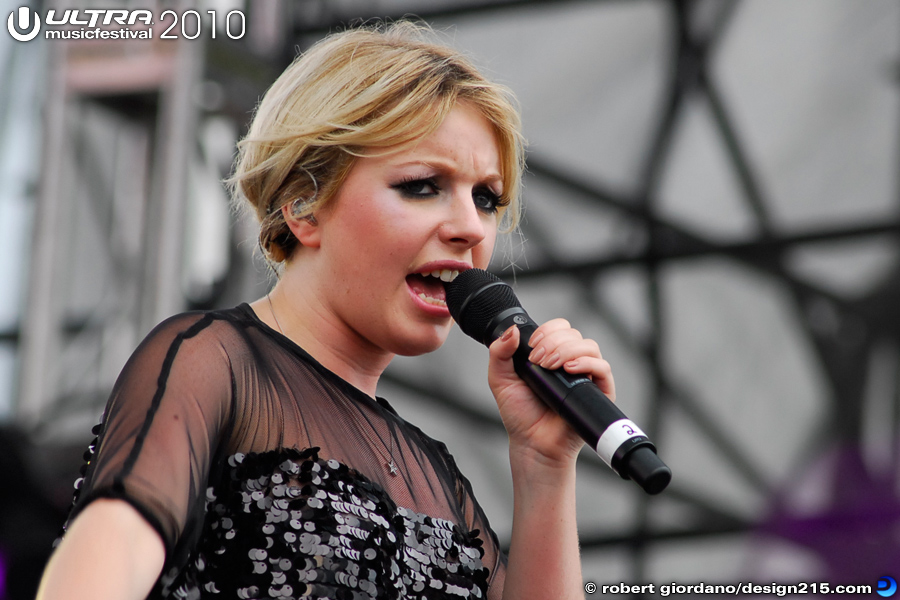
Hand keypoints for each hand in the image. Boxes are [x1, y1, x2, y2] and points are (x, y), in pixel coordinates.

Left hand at [487, 318, 614, 467]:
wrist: (532, 444)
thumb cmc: (520, 415)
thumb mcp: (500, 379)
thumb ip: (499, 352)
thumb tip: (512, 330)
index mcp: (552, 356)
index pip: (560, 328)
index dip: (548, 330)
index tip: (533, 345)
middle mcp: (571, 363)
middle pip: (574, 334)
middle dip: (553, 341)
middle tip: (538, 361)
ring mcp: (586, 377)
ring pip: (589, 346)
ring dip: (567, 350)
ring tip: (550, 366)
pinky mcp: (599, 393)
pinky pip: (603, 368)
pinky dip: (587, 363)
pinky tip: (569, 369)